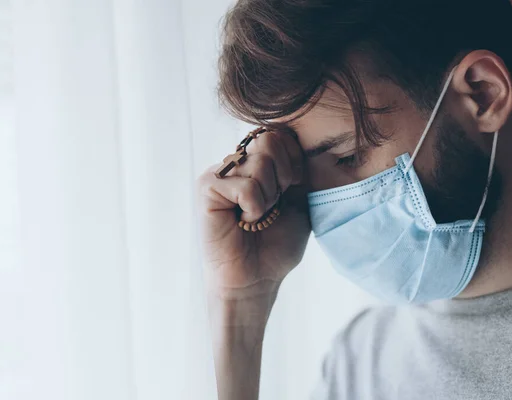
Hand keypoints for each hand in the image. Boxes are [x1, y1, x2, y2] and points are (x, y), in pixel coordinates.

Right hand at [197, 129, 310, 299]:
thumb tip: (303, 139)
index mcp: (258, 161)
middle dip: (283, 177)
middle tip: (272, 205)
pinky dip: (254, 208)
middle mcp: (237, 161)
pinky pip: (246, 186)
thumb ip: (300, 167)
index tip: (290, 190)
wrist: (256, 278)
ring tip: (256, 216)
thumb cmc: (277, 243)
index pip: (282, 135)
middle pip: (271, 141)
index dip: (295, 162)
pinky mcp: (208, 186)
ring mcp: (221, 172)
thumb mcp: (299, 200)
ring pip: (260, 163)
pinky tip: (243, 221)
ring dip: (268, 198)